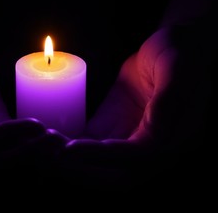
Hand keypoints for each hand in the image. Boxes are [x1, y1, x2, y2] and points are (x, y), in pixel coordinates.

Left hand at [59, 26, 209, 186]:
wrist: (172, 46)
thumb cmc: (181, 51)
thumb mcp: (178, 67)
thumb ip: (169, 97)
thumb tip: (155, 129)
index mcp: (173, 138)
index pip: (134, 156)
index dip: (100, 156)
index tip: (67, 150)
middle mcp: (149, 147)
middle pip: (111, 172)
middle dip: (76, 168)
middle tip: (43, 155)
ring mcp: (128, 138)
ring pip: (95, 162)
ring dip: (66, 160)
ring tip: (36, 146)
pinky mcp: (113, 129)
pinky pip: (87, 143)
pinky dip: (66, 144)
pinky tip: (44, 135)